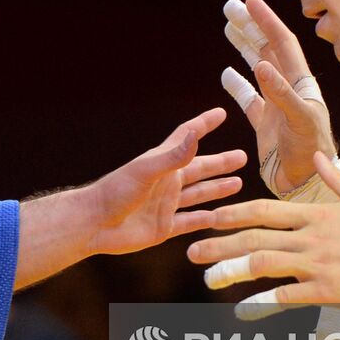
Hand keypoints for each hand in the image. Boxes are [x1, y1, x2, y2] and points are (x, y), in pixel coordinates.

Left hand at [14, 108, 247, 288]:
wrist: (95, 225)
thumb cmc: (115, 192)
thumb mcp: (147, 171)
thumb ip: (173, 156)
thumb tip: (195, 135)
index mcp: (163, 163)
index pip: (187, 137)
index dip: (203, 124)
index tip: (221, 113)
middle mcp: (167, 182)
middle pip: (200, 168)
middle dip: (220, 163)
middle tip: (243, 157)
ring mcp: (166, 204)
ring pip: (199, 195)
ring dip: (217, 189)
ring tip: (238, 183)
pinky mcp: (164, 227)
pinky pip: (190, 222)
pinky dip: (206, 220)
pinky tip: (220, 218)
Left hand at [187, 152, 339, 316]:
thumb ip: (337, 178)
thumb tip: (318, 157)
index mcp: (315, 213)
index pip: (264, 210)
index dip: (233, 213)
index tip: (210, 217)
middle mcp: (309, 237)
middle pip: (254, 238)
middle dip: (219, 244)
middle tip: (192, 252)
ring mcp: (316, 264)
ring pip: (262, 265)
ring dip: (231, 273)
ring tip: (208, 281)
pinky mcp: (325, 291)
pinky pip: (286, 297)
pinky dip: (262, 305)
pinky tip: (242, 312)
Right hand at [221, 0, 336, 194]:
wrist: (308, 186)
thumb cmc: (311, 154)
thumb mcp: (299, 120)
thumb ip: (281, 93)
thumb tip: (260, 64)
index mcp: (302, 85)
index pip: (283, 44)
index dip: (267, 22)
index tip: (250, 1)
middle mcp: (290, 90)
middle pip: (268, 49)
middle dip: (251, 27)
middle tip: (231, 6)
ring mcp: (276, 106)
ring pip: (257, 68)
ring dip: (243, 47)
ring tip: (229, 26)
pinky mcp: (265, 125)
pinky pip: (249, 99)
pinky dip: (237, 85)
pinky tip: (226, 74)